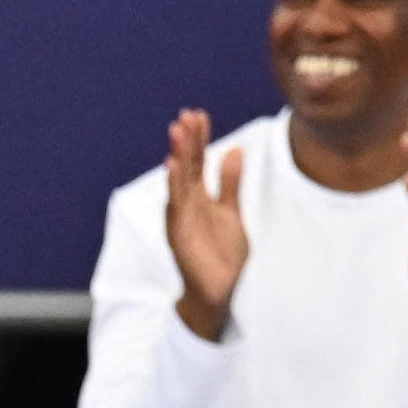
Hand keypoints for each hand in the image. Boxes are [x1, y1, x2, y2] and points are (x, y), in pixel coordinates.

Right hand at [162, 113, 247, 339]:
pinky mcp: (179, 234)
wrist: (217, 292)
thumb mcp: (232, 212)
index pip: (198, 162)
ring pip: (178, 181)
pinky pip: (176, 205)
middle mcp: (187, 205)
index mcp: (200, 198)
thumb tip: (235, 149)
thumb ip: (230, 183)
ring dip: (178, 156)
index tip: (199, 115)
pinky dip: (174, 185)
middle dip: (187, 141)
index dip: (199, 139)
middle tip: (186, 115)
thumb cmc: (222, 256)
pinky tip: (173, 166)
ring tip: (177, 132)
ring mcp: (181, 219)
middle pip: (187, 166)